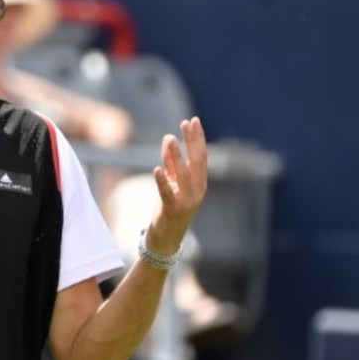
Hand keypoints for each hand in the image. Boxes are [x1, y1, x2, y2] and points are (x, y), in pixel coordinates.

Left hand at [146, 117, 207, 254]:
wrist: (168, 239)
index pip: (201, 156)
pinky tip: (156, 168)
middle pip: (196, 161)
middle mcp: (197, 190)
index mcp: (200, 183)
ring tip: (170, 138)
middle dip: (192, 141)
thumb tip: (168, 139)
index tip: (193, 120)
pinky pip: (167, 193)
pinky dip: (162, 180)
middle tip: (186, 122)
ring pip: (182, 175)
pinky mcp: (172, 209)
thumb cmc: (171, 208)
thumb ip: (171, 164)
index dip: (198, 138)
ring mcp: (187, 201)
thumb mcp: (173, 183)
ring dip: (176, 155)